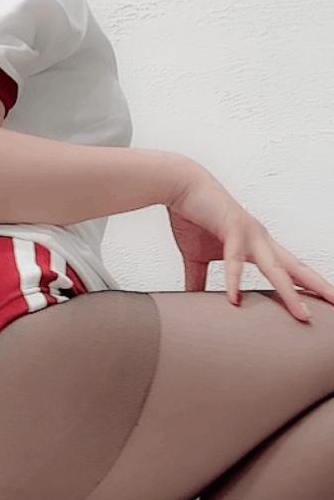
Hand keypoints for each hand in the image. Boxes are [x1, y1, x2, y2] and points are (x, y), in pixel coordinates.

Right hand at [168, 167, 333, 321]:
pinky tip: (235, 301)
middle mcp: (261, 240)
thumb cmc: (192, 218)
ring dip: (290, 293)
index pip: (290, 270)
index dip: (307, 286)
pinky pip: (234, 261)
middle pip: (296, 270)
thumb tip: (194, 300)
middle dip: (318, 288)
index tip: (322, 301)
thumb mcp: (196, 257)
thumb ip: (199, 280)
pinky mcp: (232, 229)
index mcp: (258, 246)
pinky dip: (234, 281)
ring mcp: (250, 234)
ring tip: (302, 314)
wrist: (180, 186)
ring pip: (276, 270)